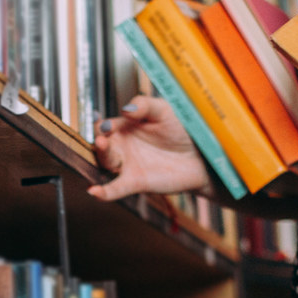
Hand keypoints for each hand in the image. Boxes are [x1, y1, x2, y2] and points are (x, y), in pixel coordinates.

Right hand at [90, 97, 210, 201]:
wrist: (202, 155)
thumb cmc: (184, 130)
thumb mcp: (165, 111)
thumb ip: (145, 105)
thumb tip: (126, 109)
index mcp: (126, 127)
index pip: (106, 126)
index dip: (104, 126)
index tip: (108, 126)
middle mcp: (124, 147)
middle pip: (101, 145)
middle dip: (99, 142)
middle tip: (104, 140)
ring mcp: (129, 165)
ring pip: (105, 163)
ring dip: (101, 158)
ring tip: (104, 149)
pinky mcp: (136, 183)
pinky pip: (116, 188)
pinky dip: (104, 192)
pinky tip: (95, 192)